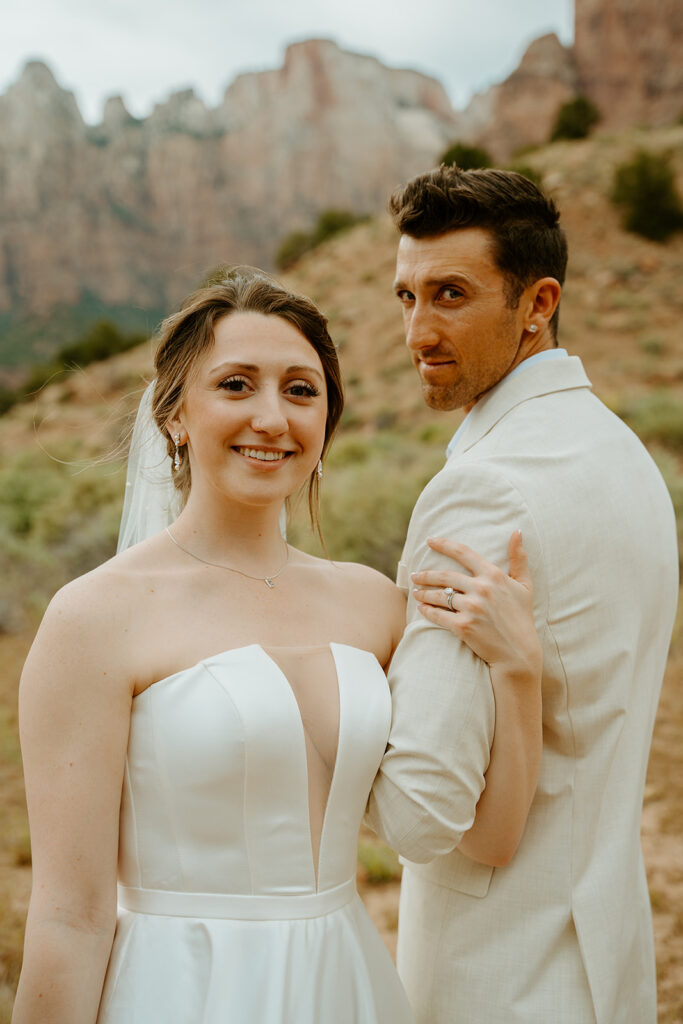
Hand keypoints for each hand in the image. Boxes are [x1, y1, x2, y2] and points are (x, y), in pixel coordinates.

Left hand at [411, 531, 541, 677]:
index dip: (444, 544)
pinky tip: (421, 608)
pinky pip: (438, 615)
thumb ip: (519, 558)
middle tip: (414, 574)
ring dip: (423, 592)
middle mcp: (482, 589)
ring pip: (439, 595)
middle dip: (426, 574)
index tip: (429, 540)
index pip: (463, 553)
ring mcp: (472, 608)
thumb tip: (517, 532)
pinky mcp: (463, 626)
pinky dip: (426, 611)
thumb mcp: (525, 585)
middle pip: (445, 575)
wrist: (518, 653)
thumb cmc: (521, 617)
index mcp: (494, 575)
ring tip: (416, 591)